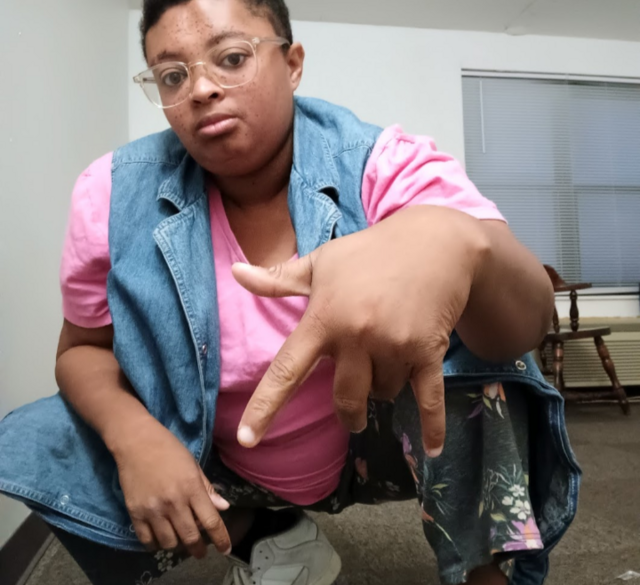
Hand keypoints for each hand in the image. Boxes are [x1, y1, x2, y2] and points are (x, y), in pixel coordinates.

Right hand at [113, 419, 230, 557]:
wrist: (136, 442)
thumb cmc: (169, 449)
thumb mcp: (193, 465)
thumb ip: (207, 488)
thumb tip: (223, 507)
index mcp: (192, 488)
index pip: (211, 521)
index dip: (221, 539)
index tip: (225, 549)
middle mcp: (174, 502)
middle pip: (190, 537)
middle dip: (199, 549)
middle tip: (201, 552)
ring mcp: (153, 510)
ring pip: (170, 543)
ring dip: (178, 545)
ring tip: (180, 539)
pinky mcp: (135, 513)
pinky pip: (147, 540)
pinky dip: (156, 544)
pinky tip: (161, 538)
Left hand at [232, 205, 489, 457]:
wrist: (434, 242)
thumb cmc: (368, 252)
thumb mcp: (321, 261)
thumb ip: (277, 279)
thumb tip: (235, 273)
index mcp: (324, 319)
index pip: (287, 370)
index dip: (265, 406)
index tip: (248, 440)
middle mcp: (356, 337)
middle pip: (345, 399)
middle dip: (350, 412)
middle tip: (353, 410)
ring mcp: (394, 346)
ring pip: (384, 394)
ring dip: (384, 388)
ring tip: (389, 365)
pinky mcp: (429, 352)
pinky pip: (429, 399)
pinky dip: (432, 427)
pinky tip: (432, 451)